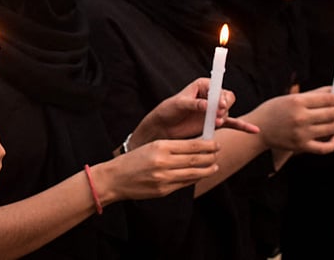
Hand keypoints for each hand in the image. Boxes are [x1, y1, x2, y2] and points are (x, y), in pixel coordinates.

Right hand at [93, 138, 218, 202]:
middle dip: (210, 156)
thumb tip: (194, 148)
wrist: (115, 178)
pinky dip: (195, 178)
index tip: (215, 142)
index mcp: (160, 147)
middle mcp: (163, 162)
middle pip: (195, 159)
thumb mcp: (150, 147)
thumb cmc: (132, 161)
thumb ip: (170, 148)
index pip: (190, 145)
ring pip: (193, 173)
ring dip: (207, 169)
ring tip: (215, 166)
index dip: (206, 145)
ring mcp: (164, 178)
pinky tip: (200, 175)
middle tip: (218, 152)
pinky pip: (185, 183)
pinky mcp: (164, 190)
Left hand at [129, 78, 257, 147]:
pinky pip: (232, 123)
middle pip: (227, 98)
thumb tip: (207, 105)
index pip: (218, 88)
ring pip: (227, 111)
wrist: (164, 127)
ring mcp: (213, 110)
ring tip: (214, 122)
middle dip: (223, 107)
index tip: (218, 105)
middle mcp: (210, 96)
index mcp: (202, 86)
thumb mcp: (178, 104)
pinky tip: (254, 131)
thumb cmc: (168, 111)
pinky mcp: (214, 122)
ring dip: (223, 117)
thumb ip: (193, 104)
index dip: (220, 96)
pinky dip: (242, 126)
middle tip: (216, 115)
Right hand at [251, 88, 333, 153]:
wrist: (258, 128)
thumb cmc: (274, 110)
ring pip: (332, 128)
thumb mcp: (289, 97)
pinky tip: (333, 137)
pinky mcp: (301, 146)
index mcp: (297, 101)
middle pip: (333, 113)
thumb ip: (312, 95)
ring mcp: (302, 133)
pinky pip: (326, 147)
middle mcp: (300, 117)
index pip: (329, 99)